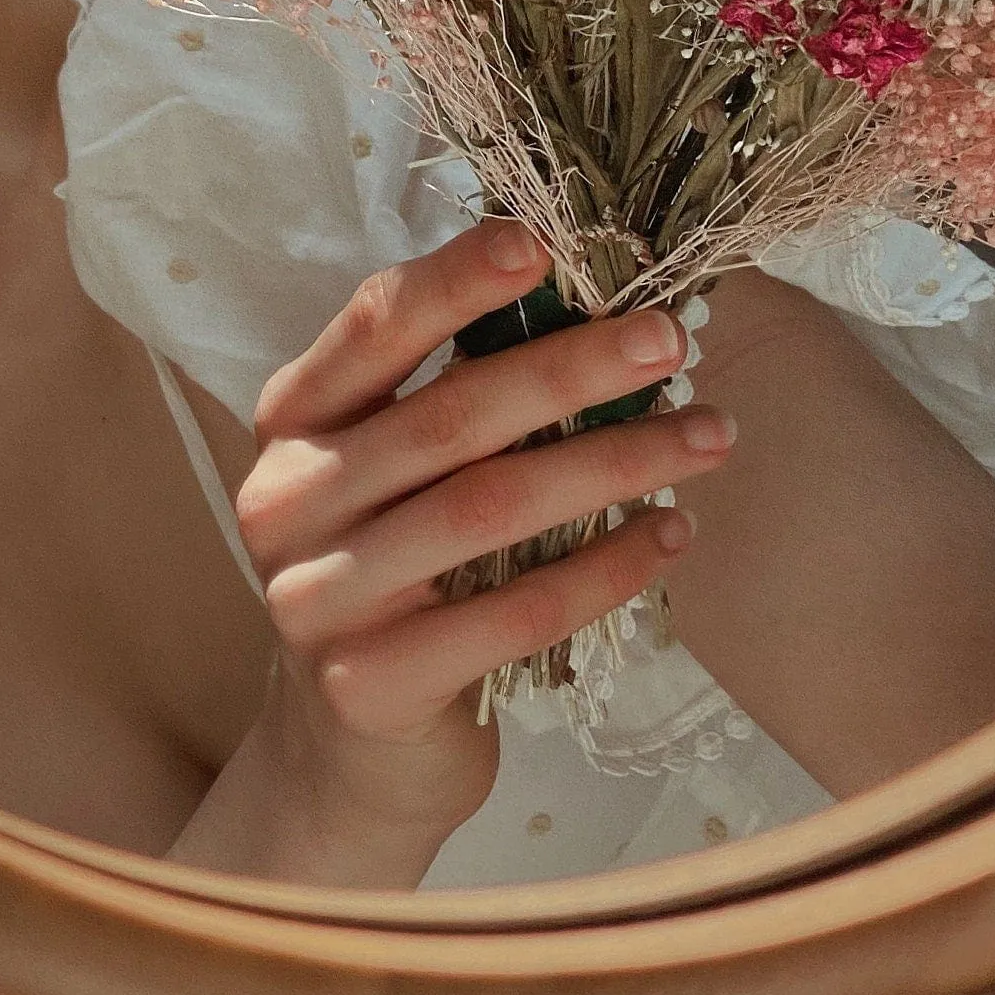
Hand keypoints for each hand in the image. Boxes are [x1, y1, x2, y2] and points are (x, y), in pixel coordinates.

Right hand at [165, 219, 737, 885]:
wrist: (353, 750)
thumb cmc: (399, 573)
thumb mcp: (393, 470)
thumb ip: (453, 393)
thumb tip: (590, 297)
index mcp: (293, 419)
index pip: (374, 325)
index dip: (458, 279)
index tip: (546, 244)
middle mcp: (289, 497)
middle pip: (451, 416)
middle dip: (573, 370)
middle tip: (668, 343)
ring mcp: (320, 595)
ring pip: (489, 509)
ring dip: (612, 463)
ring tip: (705, 437)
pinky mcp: (370, 682)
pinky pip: (512, 613)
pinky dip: (604, 569)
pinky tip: (670, 536)